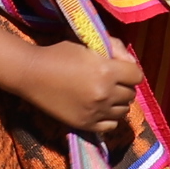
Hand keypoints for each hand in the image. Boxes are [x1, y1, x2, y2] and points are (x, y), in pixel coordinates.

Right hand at [15, 34, 144, 137]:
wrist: (32, 74)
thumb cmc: (59, 54)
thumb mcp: (88, 43)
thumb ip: (115, 48)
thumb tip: (131, 63)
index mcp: (106, 71)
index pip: (137, 75)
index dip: (130, 70)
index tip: (119, 69)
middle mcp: (104, 93)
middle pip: (131, 94)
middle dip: (123, 86)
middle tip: (110, 81)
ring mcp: (96, 111)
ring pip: (123, 111)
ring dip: (117, 102)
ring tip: (104, 94)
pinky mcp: (85, 124)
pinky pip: (111, 126)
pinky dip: (109, 117)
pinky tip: (99, 108)